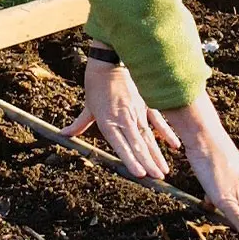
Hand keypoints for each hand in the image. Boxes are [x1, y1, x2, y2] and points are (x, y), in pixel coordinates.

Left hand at [61, 54, 180, 178]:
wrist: (111, 60)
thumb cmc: (97, 84)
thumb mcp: (88, 106)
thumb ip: (79, 124)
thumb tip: (64, 136)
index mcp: (108, 121)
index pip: (121, 145)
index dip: (131, 160)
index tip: (140, 173)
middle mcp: (124, 119)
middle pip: (139, 145)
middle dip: (149, 163)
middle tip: (157, 179)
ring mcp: (138, 113)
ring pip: (149, 137)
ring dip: (157, 155)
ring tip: (164, 171)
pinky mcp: (147, 105)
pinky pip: (159, 122)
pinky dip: (167, 134)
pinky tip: (175, 146)